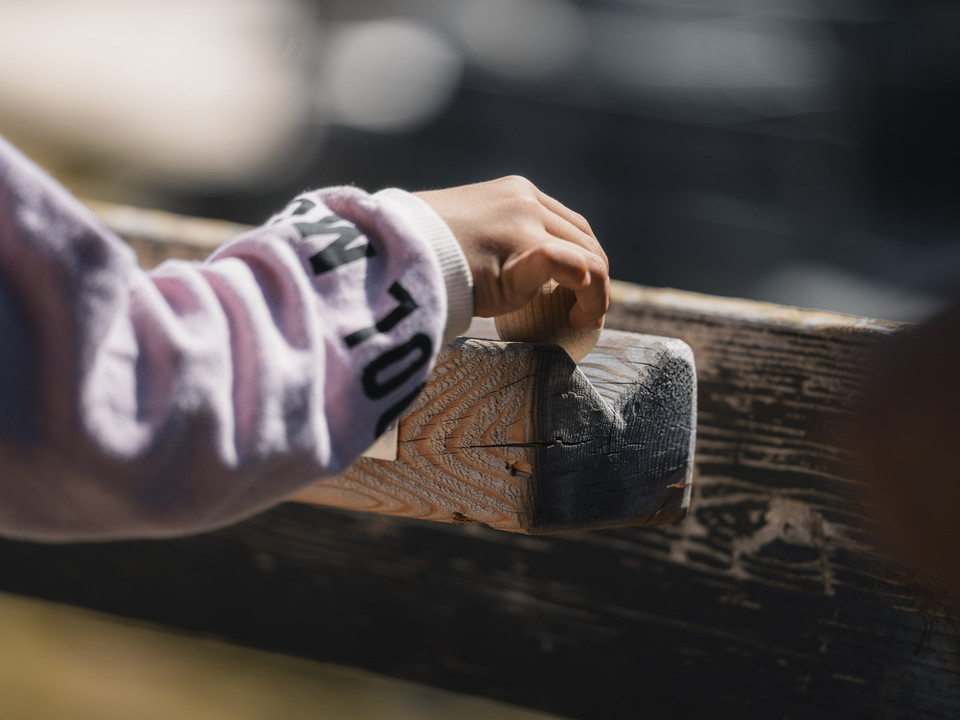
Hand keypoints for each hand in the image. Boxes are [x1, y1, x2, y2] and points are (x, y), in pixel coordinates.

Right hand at [415, 176, 609, 331]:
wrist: (392, 251)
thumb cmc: (421, 251)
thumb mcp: (467, 235)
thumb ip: (498, 242)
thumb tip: (513, 271)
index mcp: (516, 193)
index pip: (569, 224)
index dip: (583, 258)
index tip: (576, 291)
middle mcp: (527, 200)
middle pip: (585, 240)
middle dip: (596, 279)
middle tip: (584, 313)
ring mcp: (526, 221)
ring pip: (588, 256)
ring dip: (596, 293)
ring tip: (582, 321)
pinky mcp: (524, 248)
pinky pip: (571, 265)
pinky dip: (589, 290)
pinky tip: (581, 315)